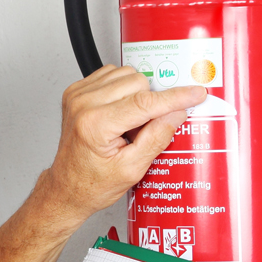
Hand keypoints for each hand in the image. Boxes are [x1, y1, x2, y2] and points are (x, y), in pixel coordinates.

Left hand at [41, 65, 205, 228]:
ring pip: (127, 74)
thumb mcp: (132, 169)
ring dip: (137, 95)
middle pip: (138, 81)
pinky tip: (119, 112)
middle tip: (143, 128)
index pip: (145, 102)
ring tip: (128, 123)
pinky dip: (123, 90)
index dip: (175, 97)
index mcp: (95, 125)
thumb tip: (177, 113)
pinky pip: (112, 75)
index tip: (195, 94)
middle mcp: (83, 104)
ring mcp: (77, 95)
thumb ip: (157, 138)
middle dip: (150, 102)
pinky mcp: (76, 90)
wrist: (66, 187)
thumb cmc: (92, 183)